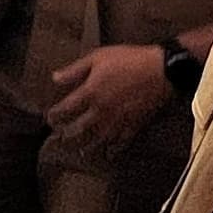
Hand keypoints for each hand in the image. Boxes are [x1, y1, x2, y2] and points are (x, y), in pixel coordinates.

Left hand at [48, 43, 172, 159]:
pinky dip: (113, 150)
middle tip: (60, 139)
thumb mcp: (98, 58)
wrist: (162, 70)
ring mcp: (117, 121)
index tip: (50, 119)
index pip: (66, 110)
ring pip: (97, 140)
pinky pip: (120, 143)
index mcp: (90, 93)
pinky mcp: (133, 125)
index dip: (55, 116)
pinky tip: (108, 155)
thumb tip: (55, 78)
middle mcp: (101, 111)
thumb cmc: (130, 60)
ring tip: (79, 151)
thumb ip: (75, 70)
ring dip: (86, 147)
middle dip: (68, 136)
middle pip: (79, 129)